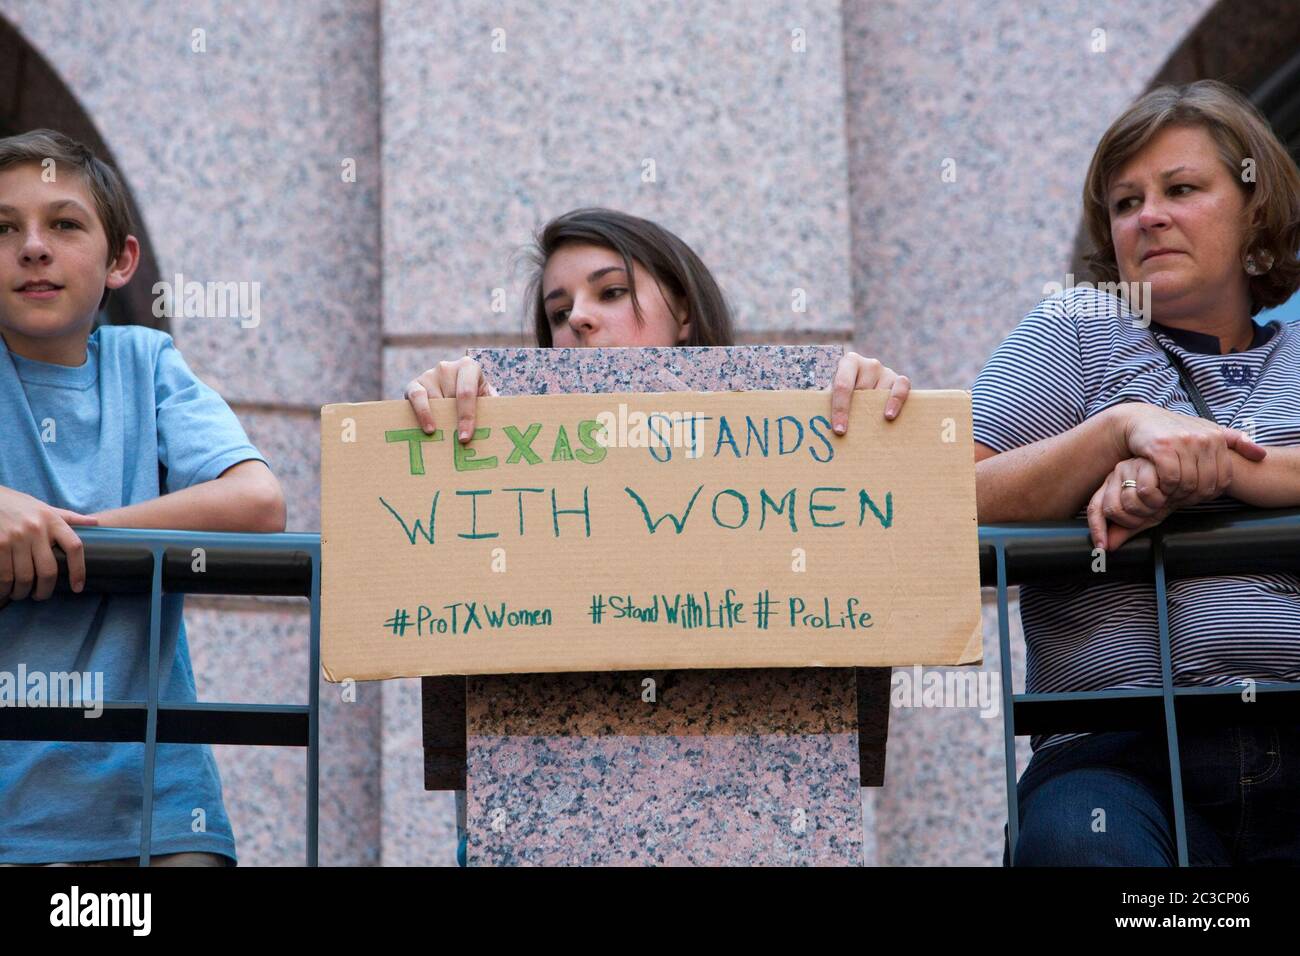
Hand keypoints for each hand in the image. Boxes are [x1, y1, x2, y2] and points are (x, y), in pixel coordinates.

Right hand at [0, 486, 96, 604]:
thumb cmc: (17, 505)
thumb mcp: (44, 507)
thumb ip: (68, 517)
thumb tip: (96, 523)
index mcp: (52, 520)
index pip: (74, 547)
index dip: (79, 570)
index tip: (78, 587)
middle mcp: (36, 529)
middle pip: (48, 570)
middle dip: (45, 590)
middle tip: (41, 595)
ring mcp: (15, 538)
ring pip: (25, 577)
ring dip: (23, 592)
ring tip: (21, 594)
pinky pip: (3, 576)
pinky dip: (4, 589)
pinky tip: (5, 592)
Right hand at [404, 357, 498, 442]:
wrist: (454, 390)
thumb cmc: (475, 399)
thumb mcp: (486, 398)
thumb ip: (492, 407)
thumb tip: (498, 426)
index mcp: (469, 366)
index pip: (466, 392)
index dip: (466, 417)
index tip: (465, 438)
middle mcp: (447, 366)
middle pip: (450, 397)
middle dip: (454, 421)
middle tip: (456, 442)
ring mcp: (429, 374)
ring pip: (434, 400)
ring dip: (440, 420)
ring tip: (444, 438)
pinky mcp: (414, 384)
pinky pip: (416, 397)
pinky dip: (422, 414)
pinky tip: (428, 430)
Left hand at [829, 351, 910, 434]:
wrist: (865, 389)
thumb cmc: (845, 394)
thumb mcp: (835, 394)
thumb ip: (832, 403)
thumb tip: (826, 427)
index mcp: (849, 362)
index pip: (843, 385)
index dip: (840, 409)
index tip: (839, 430)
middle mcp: (869, 364)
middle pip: (863, 389)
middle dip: (857, 411)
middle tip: (853, 433)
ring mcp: (886, 371)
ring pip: (880, 392)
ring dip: (874, 410)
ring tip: (870, 427)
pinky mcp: (900, 380)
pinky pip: (902, 387)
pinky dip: (896, 401)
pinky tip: (889, 416)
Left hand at [1087, 456, 1171, 549]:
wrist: (1188, 478)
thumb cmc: (1165, 496)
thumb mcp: (1145, 516)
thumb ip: (1125, 529)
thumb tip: (1108, 546)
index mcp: (1111, 487)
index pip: (1096, 509)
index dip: (1097, 529)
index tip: (1103, 547)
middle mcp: (1116, 475)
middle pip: (1113, 509)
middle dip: (1134, 520)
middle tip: (1149, 513)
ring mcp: (1131, 466)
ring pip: (1130, 500)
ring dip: (1150, 507)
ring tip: (1161, 500)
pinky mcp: (1146, 461)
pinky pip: (1147, 489)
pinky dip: (1160, 496)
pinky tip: (1167, 490)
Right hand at [1111, 403, 1265, 507]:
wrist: (1141, 420)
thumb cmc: (1175, 430)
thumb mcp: (1207, 431)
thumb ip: (1234, 441)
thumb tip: (1261, 455)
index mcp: (1216, 437)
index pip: (1223, 478)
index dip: (1210, 492)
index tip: (1196, 493)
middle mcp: (1202, 438)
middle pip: (1206, 483)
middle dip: (1193, 496)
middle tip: (1182, 497)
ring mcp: (1183, 442)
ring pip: (1189, 483)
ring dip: (1178, 494)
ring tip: (1171, 493)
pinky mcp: (1162, 448)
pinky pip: (1171, 478)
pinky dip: (1166, 487)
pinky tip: (1161, 486)